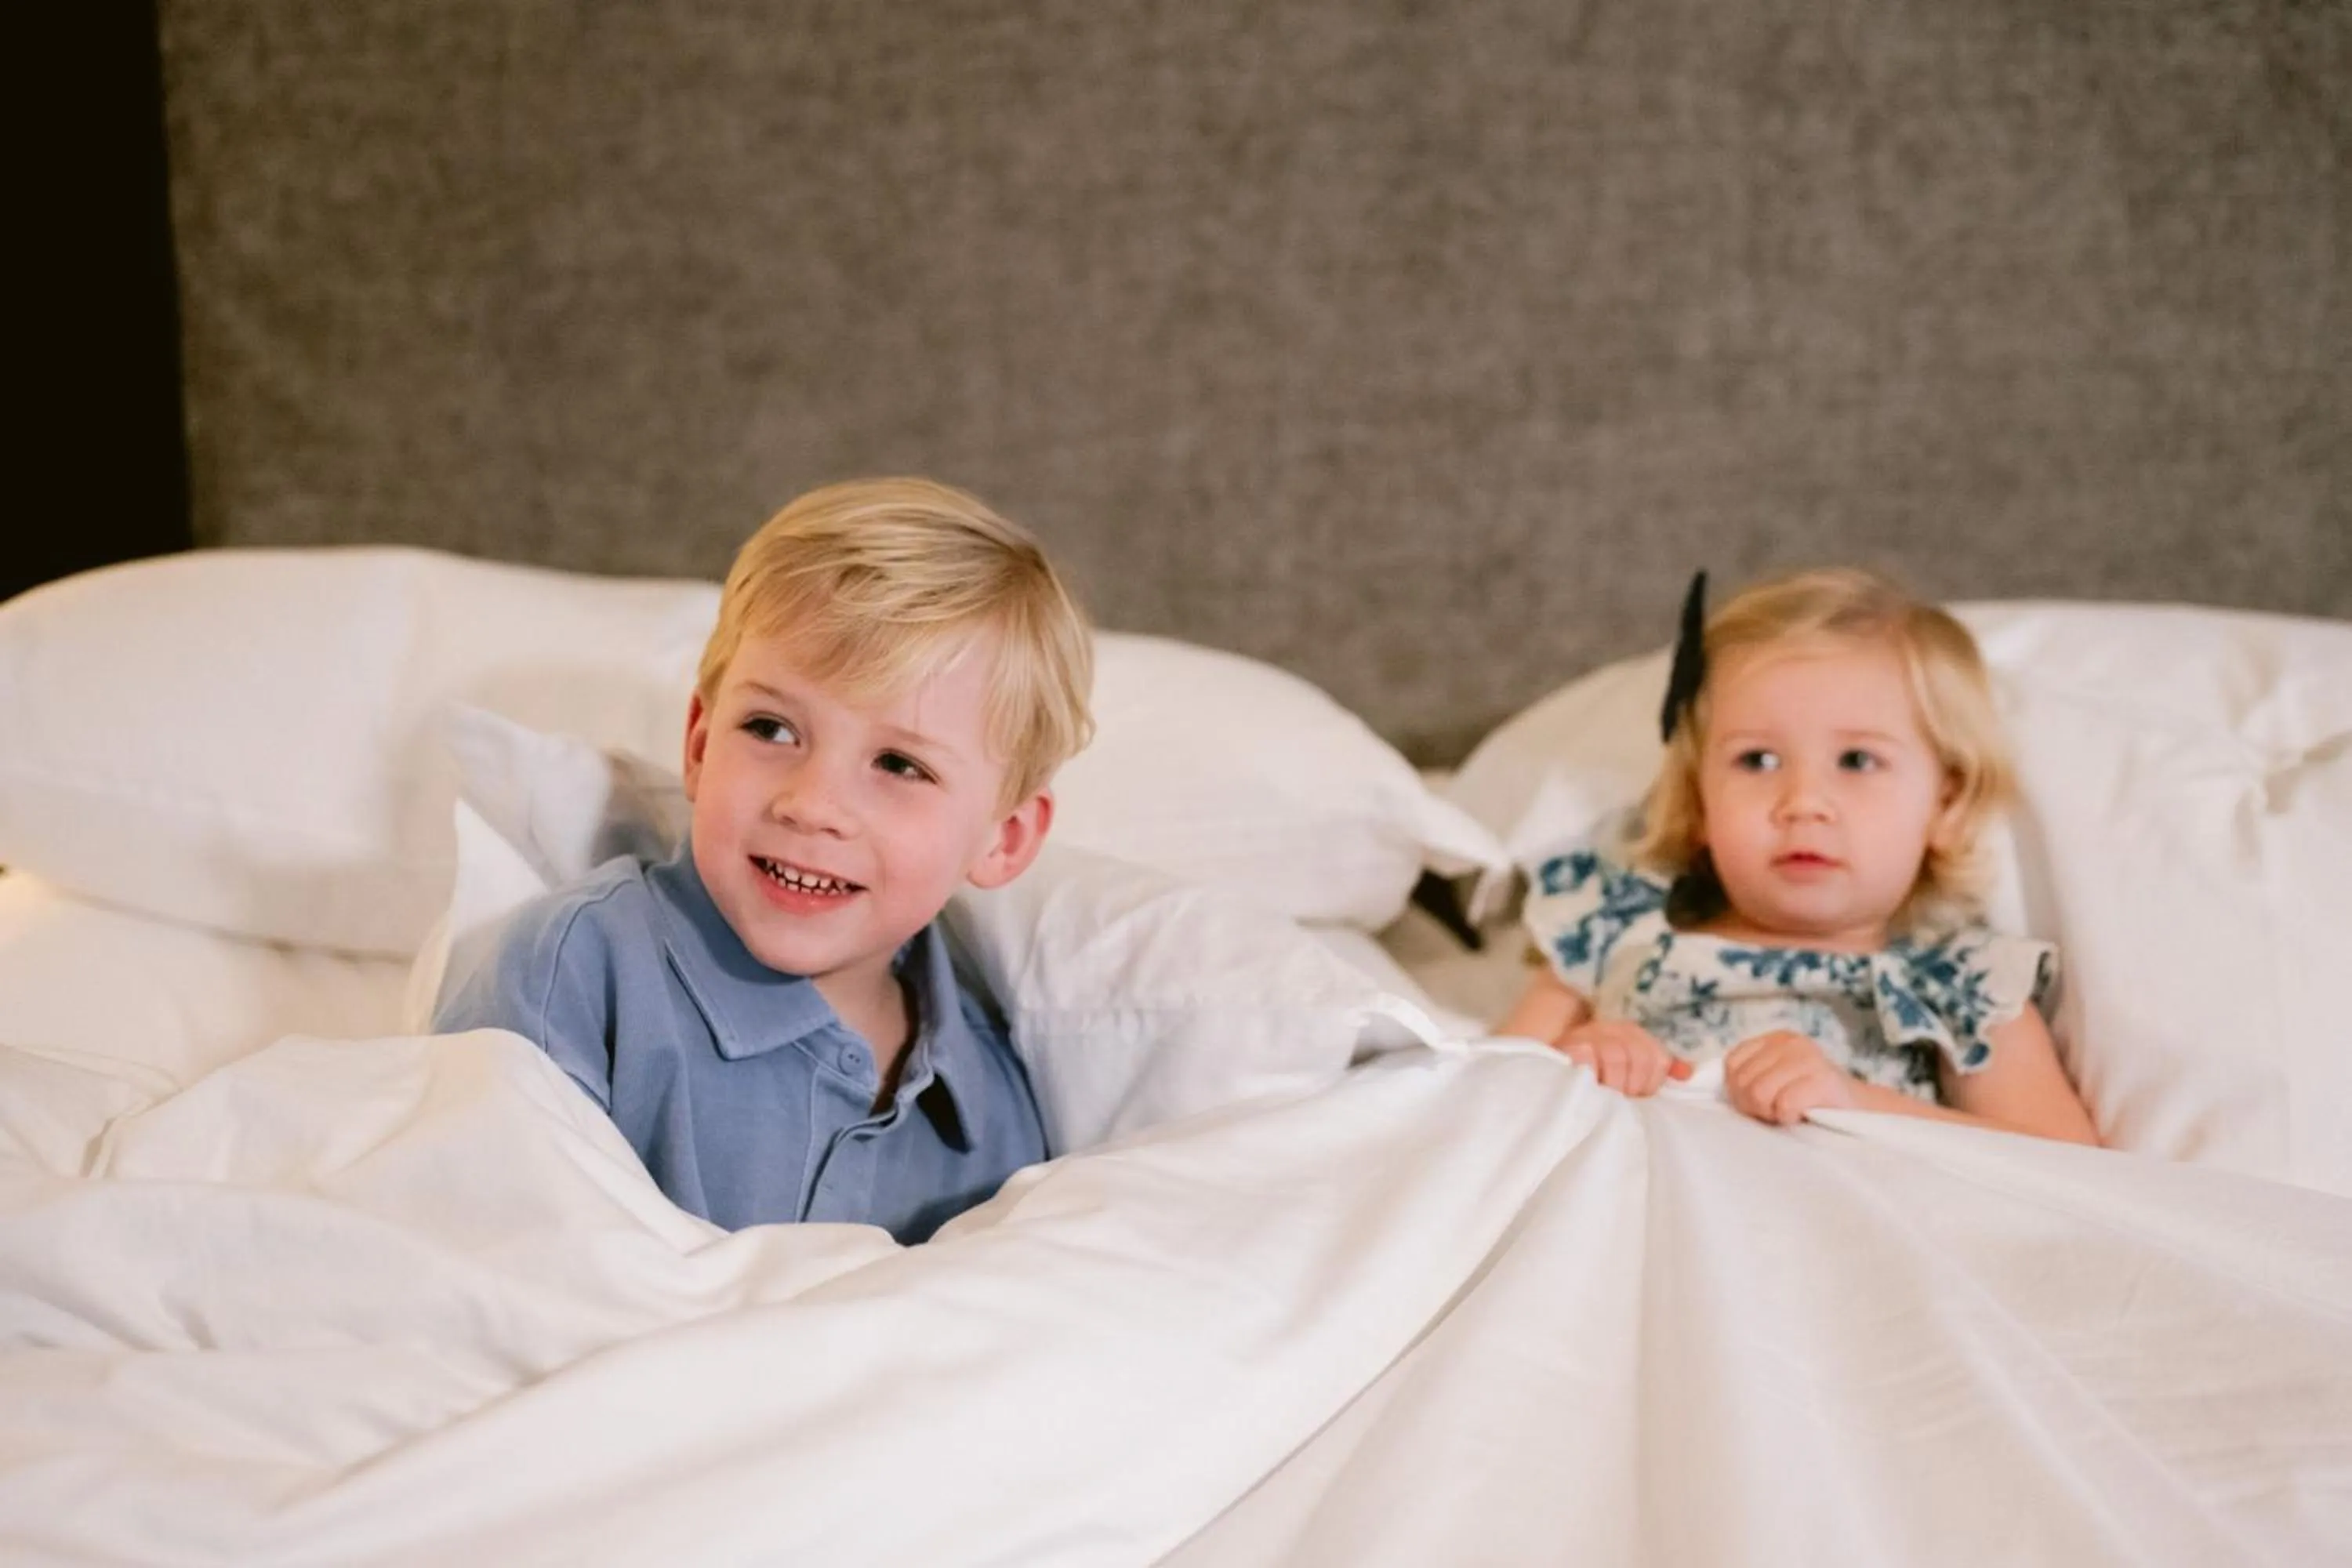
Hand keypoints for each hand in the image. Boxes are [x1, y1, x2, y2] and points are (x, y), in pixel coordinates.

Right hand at [1555, 1020, 1693, 1097]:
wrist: (1551, 1079)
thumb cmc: (1595, 1079)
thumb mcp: (1627, 1072)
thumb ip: (1654, 1070)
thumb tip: (1686, 1073)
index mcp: (1630, 1033)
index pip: (1658, 1057)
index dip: (1651, 1082)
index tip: (1639, 1097)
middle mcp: (1611, 1028)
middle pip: (1640, 1055)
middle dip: (1634, 1085)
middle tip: (1623, 1102)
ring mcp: (1589, 1035)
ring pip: (1617, 1057)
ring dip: (1615, 1084)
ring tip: (1608, 1099)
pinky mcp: (1569, 1046)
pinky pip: (1589, 1057)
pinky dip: (1593, 1075)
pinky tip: (1590, 1087)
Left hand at [1723, 1031, 1856, 1125]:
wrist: (1859, 1112)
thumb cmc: (1808, 1103)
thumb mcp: (1774, 1081)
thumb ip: (1746, 1078)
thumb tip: (1694, 1077)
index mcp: (1773, 1039)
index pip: (1731, 1064)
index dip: (1739, 1091)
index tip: (1761, 1103)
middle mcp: (1789, 1042)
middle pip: (1742, 1082)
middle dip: (1755, 1106)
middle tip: (1778, 1111)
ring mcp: (1807, 1057)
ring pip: (1759, 1093)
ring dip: (1772, 1113)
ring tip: (1789, 1111)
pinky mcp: (1822, 1077)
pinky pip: (1785, 1104)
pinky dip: (1790, 1117)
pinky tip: (1804, 1114)